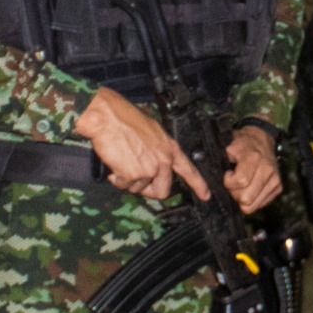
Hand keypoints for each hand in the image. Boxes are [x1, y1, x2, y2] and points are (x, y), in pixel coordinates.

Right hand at [75, 87, 207, 200]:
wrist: (108, 116)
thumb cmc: (124, 118)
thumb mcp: (152, 131)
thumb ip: (158, 149)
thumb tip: (154, 164)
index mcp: (169, 147)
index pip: (189, 170)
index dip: (198, 185)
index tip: (205, 195)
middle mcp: (163, 160)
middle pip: (162, 191)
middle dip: (147, 191)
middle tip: (135, 179)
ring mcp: (149, 168)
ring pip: (139, 189)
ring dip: (128, 180)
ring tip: (121, 160)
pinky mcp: (133, 174)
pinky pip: (125, 186)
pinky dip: (117, 179)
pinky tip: (114, 164)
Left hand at [224, 125, 281, 212]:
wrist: (261, 140)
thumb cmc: (241, 144)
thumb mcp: (227, 146)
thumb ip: (219, 161)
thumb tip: (205, 182)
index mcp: (254, 156)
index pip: (241, 181)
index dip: (229, 182)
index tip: (228, 174)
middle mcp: (268, 169)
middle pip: (246, 198)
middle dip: (235, 193)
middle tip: (234, 183)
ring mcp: (275, 179)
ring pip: (252, 206)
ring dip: (243, 198)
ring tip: (242, 185)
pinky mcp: (278, 188)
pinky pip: (259, 205)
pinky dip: (252, 199)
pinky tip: (250, 187)